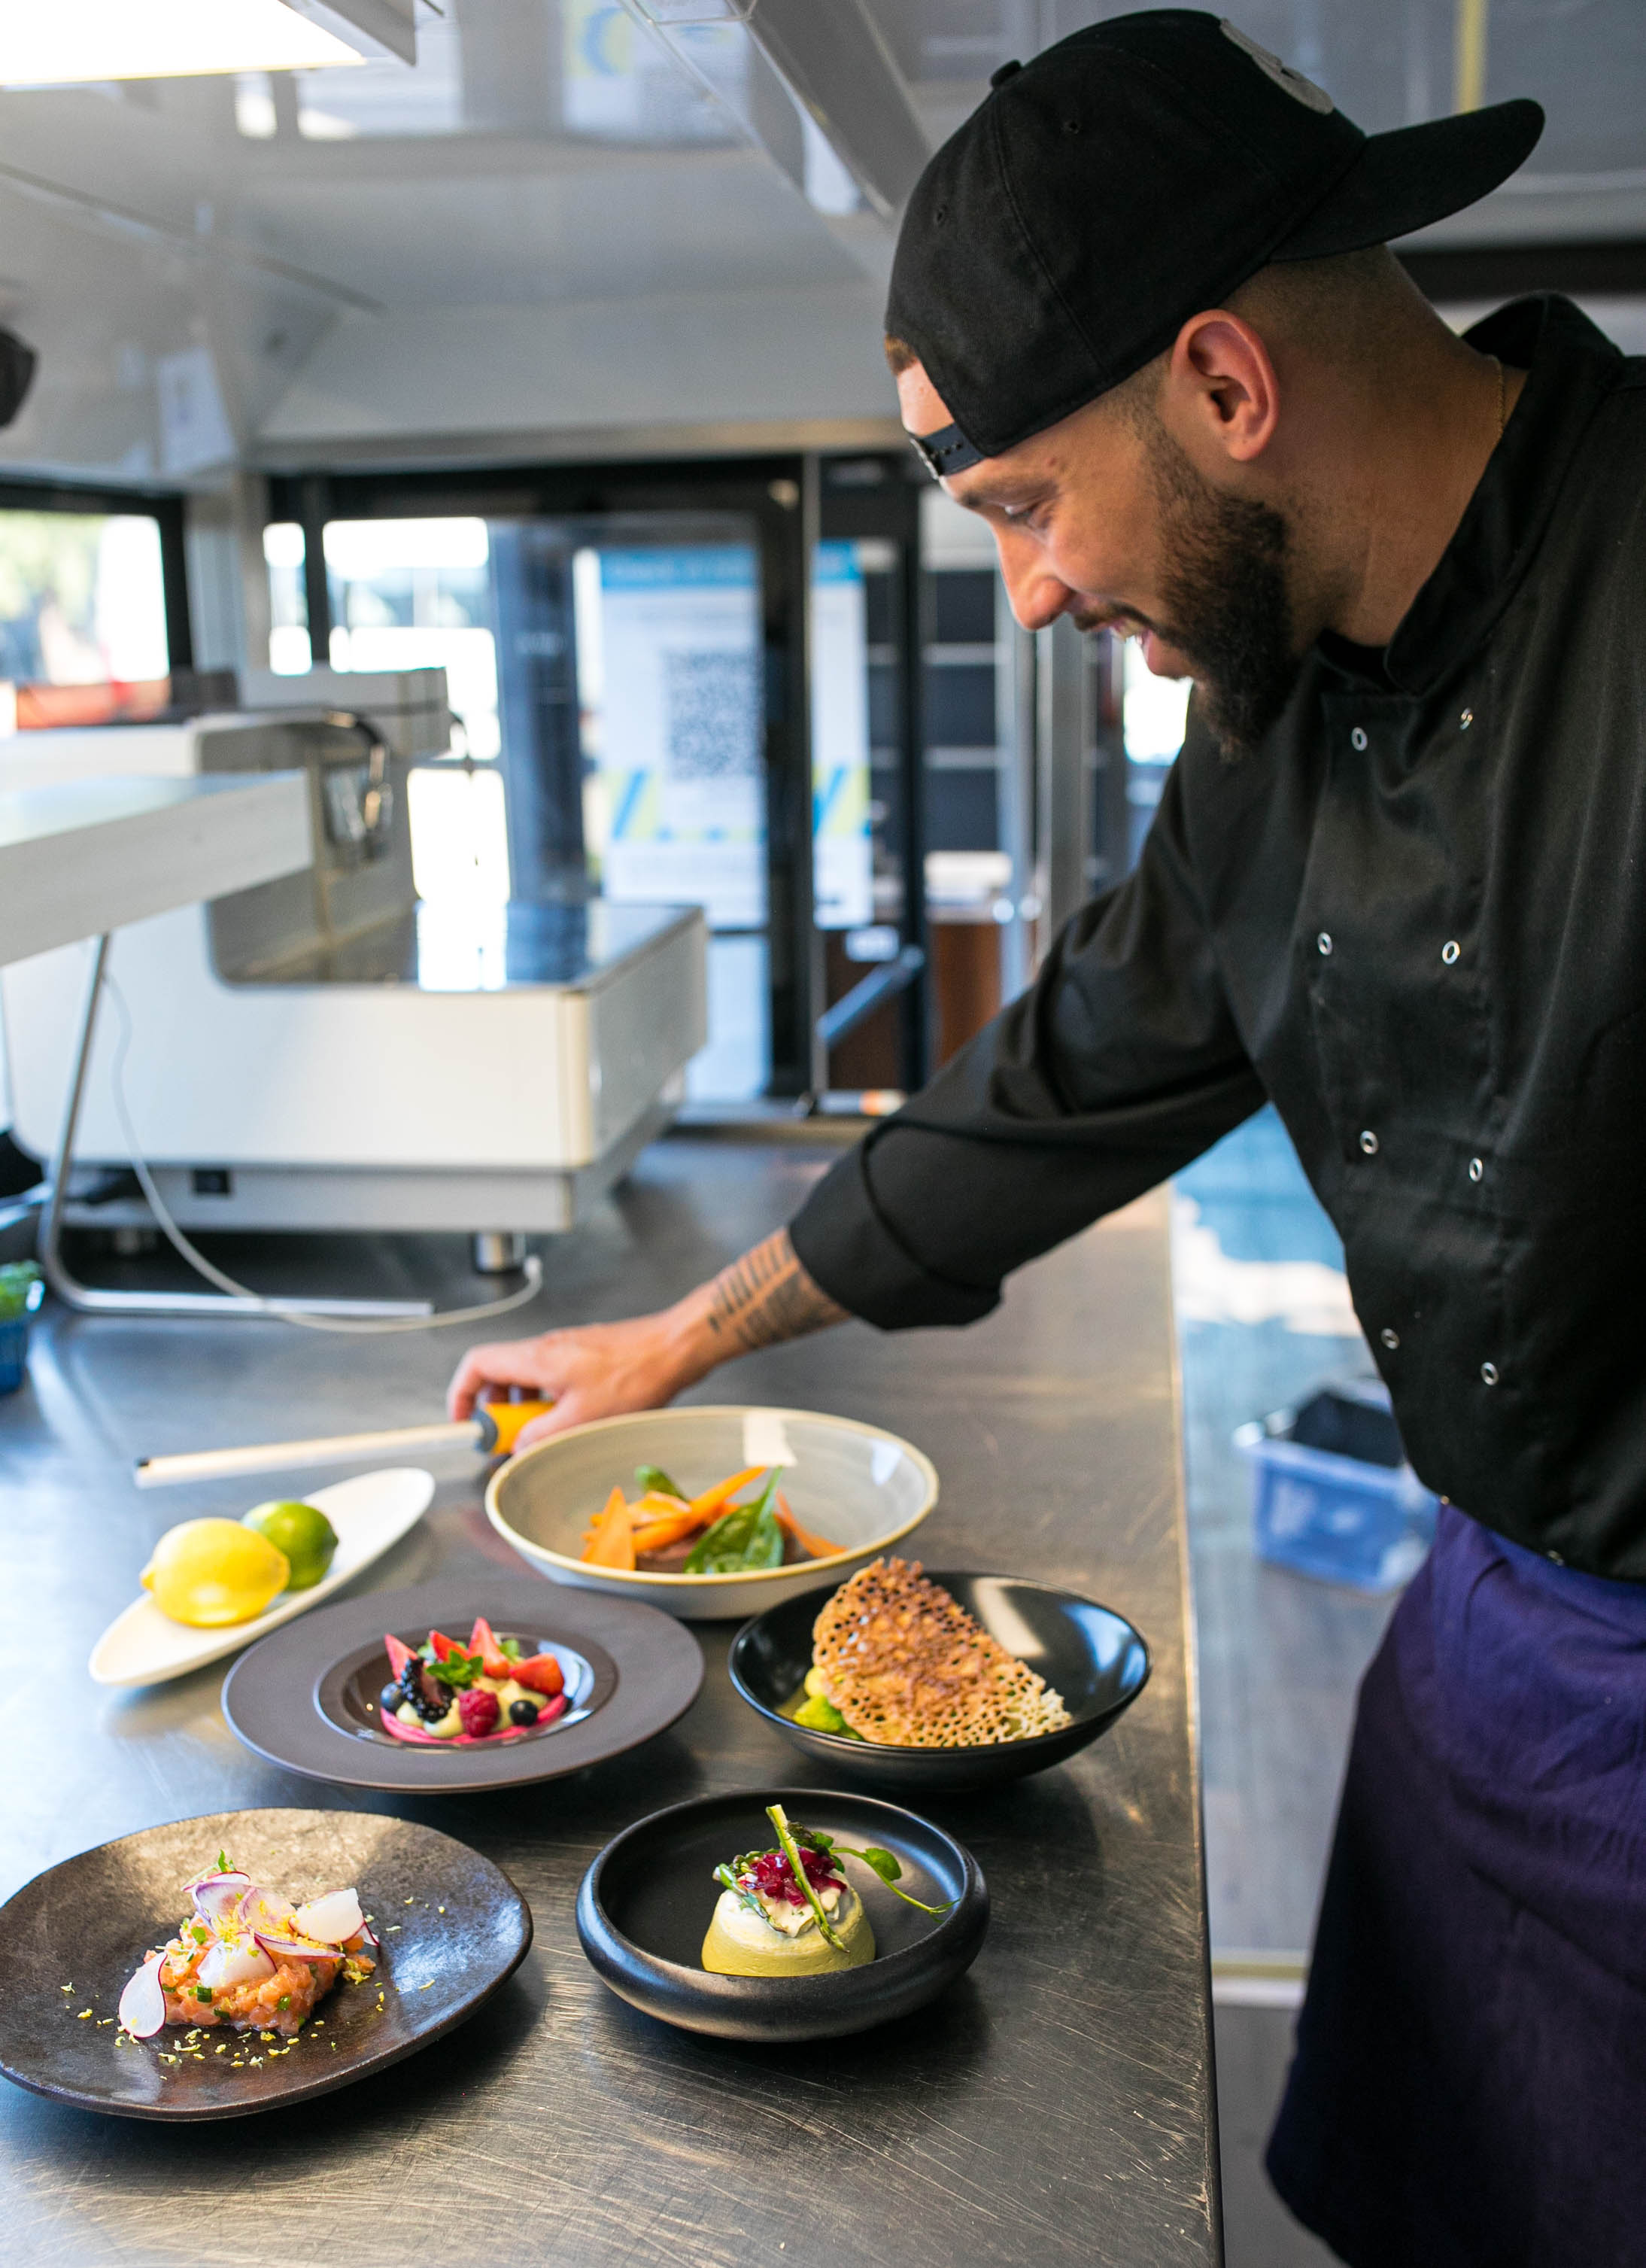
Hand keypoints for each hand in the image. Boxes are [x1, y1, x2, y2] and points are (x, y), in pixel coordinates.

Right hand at [446, 1309, 700, 1448]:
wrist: (673, 1347)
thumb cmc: (635, 1375)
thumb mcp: (582, 1417)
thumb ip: (541, 1435)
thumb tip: (518, 1446)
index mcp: (536, 1357)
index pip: (477, 1364)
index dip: (461, 1394)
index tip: (465, 1423)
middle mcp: (546, 1348)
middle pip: (498, 1373)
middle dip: (497, 1409)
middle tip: (510, 1438)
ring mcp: (565, 1349)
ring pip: (526, 1378)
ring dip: (525, 1407)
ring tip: (542, 1433)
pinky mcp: (584, 1356)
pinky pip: (551, 1378)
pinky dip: (548, 1400)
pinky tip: (569, 1419)